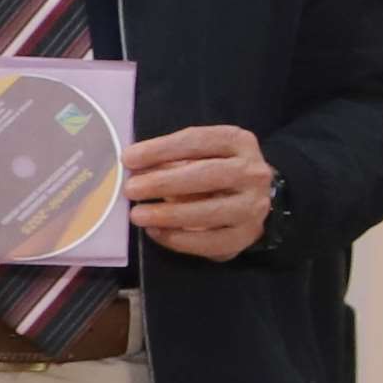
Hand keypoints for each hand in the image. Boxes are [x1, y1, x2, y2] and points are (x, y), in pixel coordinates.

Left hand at [124, 125, 279, 262]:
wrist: (250, 201)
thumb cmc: (214, 172)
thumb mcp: (197, 155)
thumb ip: (171, 159)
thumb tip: (136, 169)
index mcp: (239, 141)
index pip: (198, 140)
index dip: (161, 149)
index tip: (129, 158)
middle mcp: (253, 172)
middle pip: (207, 175)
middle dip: (164, 182)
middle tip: (131, 190)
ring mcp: (253, 206)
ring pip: (209, 212)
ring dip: (169, 214)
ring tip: (138, 215)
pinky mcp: (246, 235)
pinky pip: (210, 241)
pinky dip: (179, 239)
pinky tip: (156, 232)